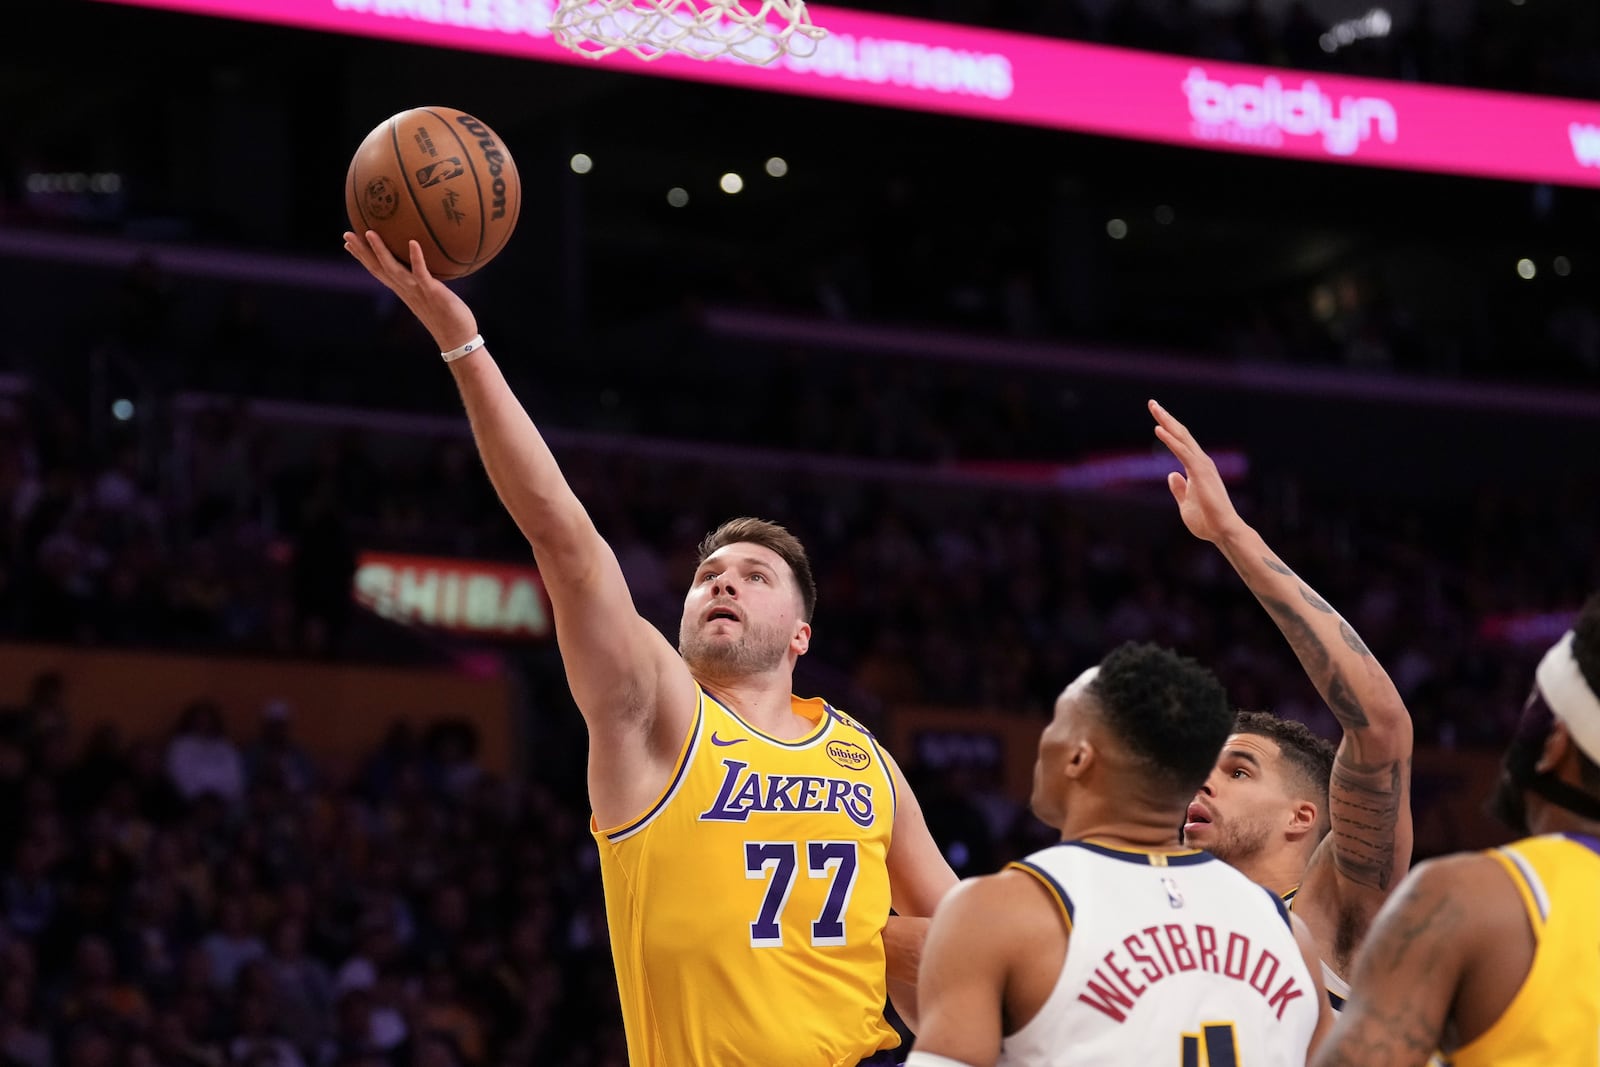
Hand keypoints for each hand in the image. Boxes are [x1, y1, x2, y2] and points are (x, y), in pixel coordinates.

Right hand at [342, 231, 478, 353]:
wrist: (458, 340)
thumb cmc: (449, 317)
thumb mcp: (433, 297)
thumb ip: (427, 283)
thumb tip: (430, 270)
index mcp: (403, 290)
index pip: (378, 271)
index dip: (362, 257)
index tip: (348, 244)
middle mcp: (406, 290)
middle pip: (378, 268)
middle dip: (361, 252)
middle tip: (346, 235)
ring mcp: (417, 291)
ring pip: (393, 269)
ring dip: (381, 251)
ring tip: (370, 233)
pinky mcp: (432, 293)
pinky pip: (422, 274)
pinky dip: (416, 258)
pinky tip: (413, 242)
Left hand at [1149, 399, 1244, 543]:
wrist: (1223, 531)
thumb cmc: (1207, 520)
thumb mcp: (1186, 503)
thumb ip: (1179, 488)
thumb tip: (1171, 474)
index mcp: (1197, 468)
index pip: (1180, 443)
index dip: (1168, 428)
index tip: (1156, 416)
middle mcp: (1201, 462)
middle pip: (1181, 434)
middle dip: (1166, 418)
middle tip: (1152, 403)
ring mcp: (1202, 466)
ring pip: (1182, 438)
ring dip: (1167, 422)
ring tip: (1154, 407)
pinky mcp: (1200, 473)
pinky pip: (1182, 452)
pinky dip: (1170, 440)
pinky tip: (1159, 429)